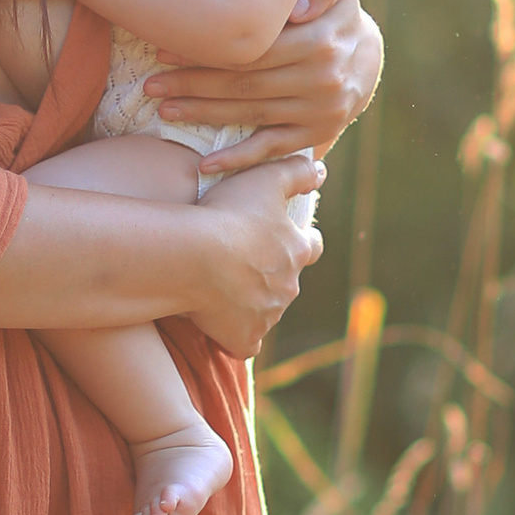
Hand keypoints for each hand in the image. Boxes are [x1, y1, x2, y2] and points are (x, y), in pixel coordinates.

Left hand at [152, 0, 382, 174]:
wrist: (367, 56)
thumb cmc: (334, 14)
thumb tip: (296, 6)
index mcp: (320, 41)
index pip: (251, 49)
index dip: (205, 51)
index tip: (164, 50)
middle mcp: (320, 79)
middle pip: (244, 83)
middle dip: (192, 84)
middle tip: (151, 85)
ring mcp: (319, 111)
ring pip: (251, 114)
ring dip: (203, 115)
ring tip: (164, 110)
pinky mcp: (316, 134)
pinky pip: (272, 148)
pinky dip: (239, 159)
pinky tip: (206, 165)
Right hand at [186, 156, 323, 357]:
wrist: (193, 256)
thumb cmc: (228, 214)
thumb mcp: (266, 178)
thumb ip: (296, 172)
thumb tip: (321, 172)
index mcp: (297, 251)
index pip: (311, 246)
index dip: (302, 240)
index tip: (291, 236)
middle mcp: (288, 287)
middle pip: (287, 281)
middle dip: (272, 274)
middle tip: (245, 261)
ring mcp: (267, 316)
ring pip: (266, 310)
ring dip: (251, 301)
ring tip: (222, 287)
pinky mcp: (245, 339)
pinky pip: (246, 342)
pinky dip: (237, 335)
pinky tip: (221, 325)